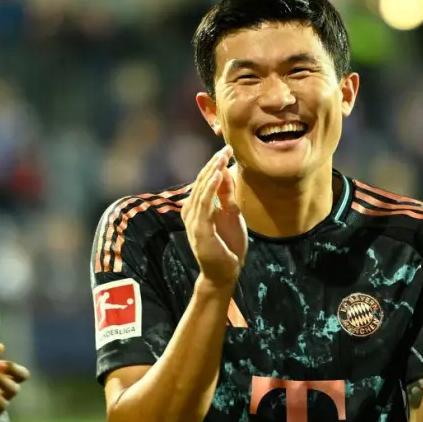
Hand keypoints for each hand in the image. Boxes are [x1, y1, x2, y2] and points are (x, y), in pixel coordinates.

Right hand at [182, 147, 246, 288]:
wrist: (225, 272)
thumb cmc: (227, 245)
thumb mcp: (230, 213)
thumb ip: (226, 194)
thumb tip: (225, 171)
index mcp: (197, 208)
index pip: (204, 182)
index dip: (214, 165)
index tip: (227, 150)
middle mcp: (192, 212)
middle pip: (201, 183)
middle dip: (213, 164)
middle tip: (226, 149)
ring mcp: (194, 221)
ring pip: (201, 190)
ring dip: (212, 172)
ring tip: (221, 157)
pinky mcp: (200, 230)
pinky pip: (204, 205)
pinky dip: (209, 188)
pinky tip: (217, 175)